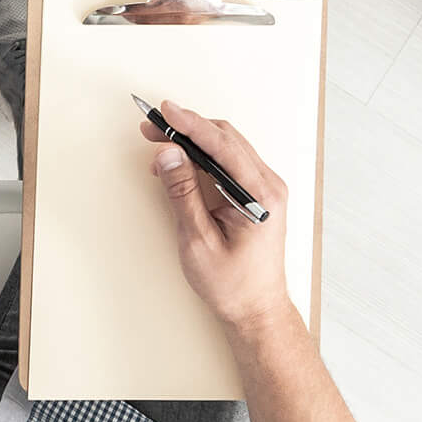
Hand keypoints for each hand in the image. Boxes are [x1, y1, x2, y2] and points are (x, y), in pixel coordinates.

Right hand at [144, 102, 295, 333]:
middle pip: (226, 139)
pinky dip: (203, 155)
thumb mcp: (199, 240)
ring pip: (227, 147)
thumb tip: (168, 154)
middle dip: (187, 128)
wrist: (257, 309)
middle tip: (152, 127)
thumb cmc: (233, 284)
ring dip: (193, 140)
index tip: (164, 112)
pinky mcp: (257, 193)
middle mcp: (269, 186)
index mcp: (261, 196)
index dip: (191, 125)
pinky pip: (229, 161)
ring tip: (159, 141)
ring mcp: (265, 188)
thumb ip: (182, 194)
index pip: (223, 146)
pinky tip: (179, 160)